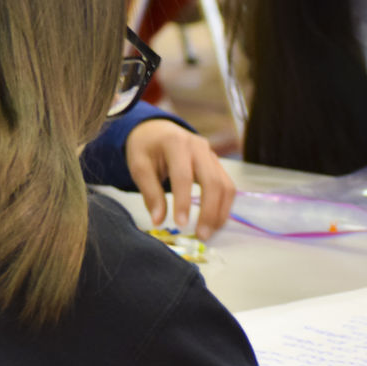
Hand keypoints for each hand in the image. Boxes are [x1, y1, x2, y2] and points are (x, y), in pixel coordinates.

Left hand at [125, 119, 233, 239]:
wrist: (157, 130)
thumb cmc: (146, 148)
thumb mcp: (139, 166)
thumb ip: (150, 193)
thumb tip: (158, 221)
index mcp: (176, 143)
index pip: (183, 176)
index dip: (183, 202)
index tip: (180, 224)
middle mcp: (199, 146)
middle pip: (212, 181)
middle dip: (209, 211)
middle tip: (201, 235)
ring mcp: (212, 155)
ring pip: (225, 186)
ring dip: (220, 212)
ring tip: (208, 232)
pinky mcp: (218, 165)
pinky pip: (227, 187)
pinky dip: (224, 206)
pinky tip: (214, 222)